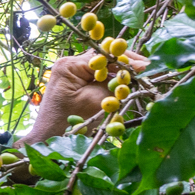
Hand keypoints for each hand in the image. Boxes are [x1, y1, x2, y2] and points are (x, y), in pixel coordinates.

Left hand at [20, 49, 148, 145]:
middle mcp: (69, 64)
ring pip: (101, 68)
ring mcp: (71, 74)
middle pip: (103, 59)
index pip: (104, 55)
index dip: (126, 59)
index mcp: (70, 65)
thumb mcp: (95, 102)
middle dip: (124, 64)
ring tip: (139, 75)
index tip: (145, 64)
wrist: (48, 139)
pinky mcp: (74, 84)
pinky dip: (110, 81)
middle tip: (146, 68)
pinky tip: (124, 85)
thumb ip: (113, 85)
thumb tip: (132, 71)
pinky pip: (95, 78)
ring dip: (118, 72)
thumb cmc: (67, 123)